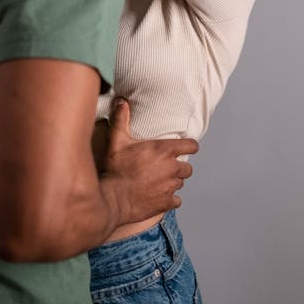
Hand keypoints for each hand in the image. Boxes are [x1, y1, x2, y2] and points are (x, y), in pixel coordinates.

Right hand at [101, 98, 197, 225]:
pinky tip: (159, 196)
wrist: (113, 199)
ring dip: (173, 181)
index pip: (191, 146)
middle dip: (179, 166)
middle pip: (188, 167)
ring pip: (180, 183)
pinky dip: (170, 199)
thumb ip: (121, 119)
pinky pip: (176, 200)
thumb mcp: (117, 140)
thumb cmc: (116, 169)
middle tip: (166, 166)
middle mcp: (171, 168)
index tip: (186, 147)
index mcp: (164, 151)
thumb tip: (121, 101)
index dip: (190, 146)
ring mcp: (170, 187)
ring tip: (160, 180)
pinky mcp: (166, 203)